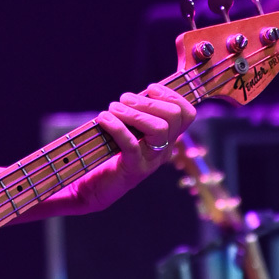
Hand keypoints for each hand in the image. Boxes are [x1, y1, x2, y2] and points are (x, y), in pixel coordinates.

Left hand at [68, 82, 195, 213]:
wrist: (92, 189)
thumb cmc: (107, 154)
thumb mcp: (126, 130)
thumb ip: (136, 114)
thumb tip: (137, 94)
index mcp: (167, 138)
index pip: (187, 114)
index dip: (172, 96)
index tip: (150, 88)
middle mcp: (164, 150)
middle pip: (173, 117)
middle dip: (148, 102)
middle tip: (124, 99)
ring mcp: (151, 161)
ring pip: (159, 128)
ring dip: (133, 113)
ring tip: (112, 108)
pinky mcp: (134, 170)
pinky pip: (132, 144)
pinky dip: (117, 127)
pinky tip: (103, 119)